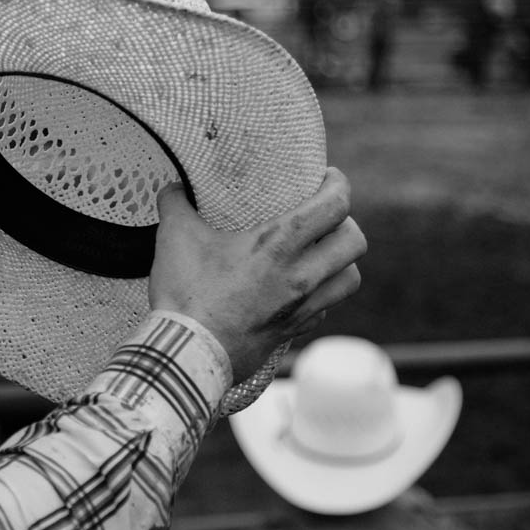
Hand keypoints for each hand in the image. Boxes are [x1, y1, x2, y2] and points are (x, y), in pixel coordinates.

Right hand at [149, 167, 365, 382]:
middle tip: (325, 217)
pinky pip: (326, 308)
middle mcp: (300, 275)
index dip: (338, 184)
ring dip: (342, 262)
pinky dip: (322, 294)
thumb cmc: (185, 294)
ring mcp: (301, 307)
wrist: (188, 352)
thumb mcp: (174, 238)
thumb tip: (173, 187)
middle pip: (355, 241)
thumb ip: (176, 205)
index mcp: (278, 244)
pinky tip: (300, 290)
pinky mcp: (292, 331)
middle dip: (345, 222)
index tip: (327, 177)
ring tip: (322, 254)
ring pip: (351, 279)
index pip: (334, 205)